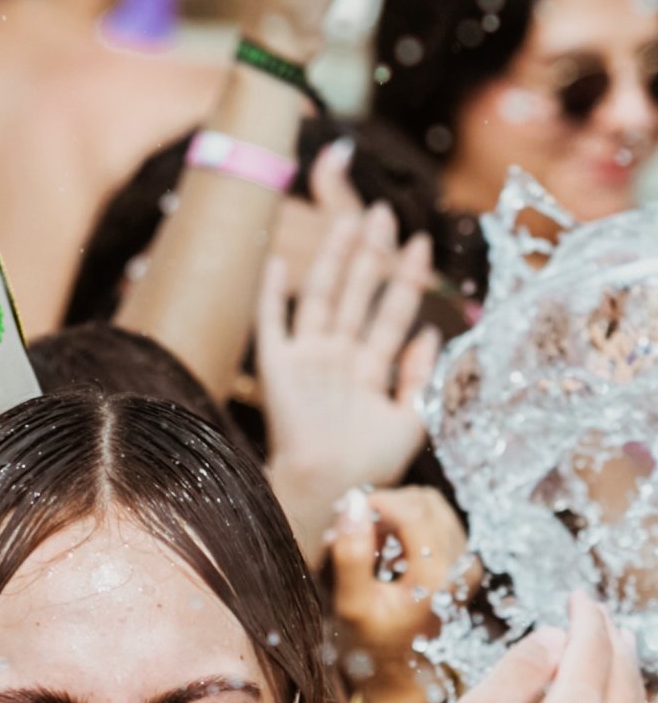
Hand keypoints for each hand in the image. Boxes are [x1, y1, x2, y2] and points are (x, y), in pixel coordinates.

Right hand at [258, 206, 440, 560]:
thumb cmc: (370, 468)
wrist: (330, 490)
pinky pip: (271, 324)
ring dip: (334, 259)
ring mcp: (307, 361)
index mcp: (368, 372)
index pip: (391, 315)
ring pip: (322, 298)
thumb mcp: (414, 420)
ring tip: (346, 219)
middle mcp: (337, 360)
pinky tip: (277, 262)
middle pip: (357, 296)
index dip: (407, 280)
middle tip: (383, 212)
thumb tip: (432, 332)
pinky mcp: (277, 370)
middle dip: (371, 254)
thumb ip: (423, 376)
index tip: (422, 243)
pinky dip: (271, 294)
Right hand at [332, 484, 471, 676]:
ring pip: (432, 508)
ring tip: (366, 539)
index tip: (346, 513)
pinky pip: (437, 522)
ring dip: (396, 513)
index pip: (412, 510)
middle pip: (424, 502)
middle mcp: (462, 565)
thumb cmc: (372, 643)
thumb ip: (351, 554)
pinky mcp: (464, 563)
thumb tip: (352, 504)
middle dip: (386, 507)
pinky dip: (407, 524)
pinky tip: (384, 547)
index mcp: (438, 575)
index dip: (378, 502)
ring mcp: (467, 563)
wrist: (401, 672)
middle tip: (352, 529)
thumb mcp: (353, 604)